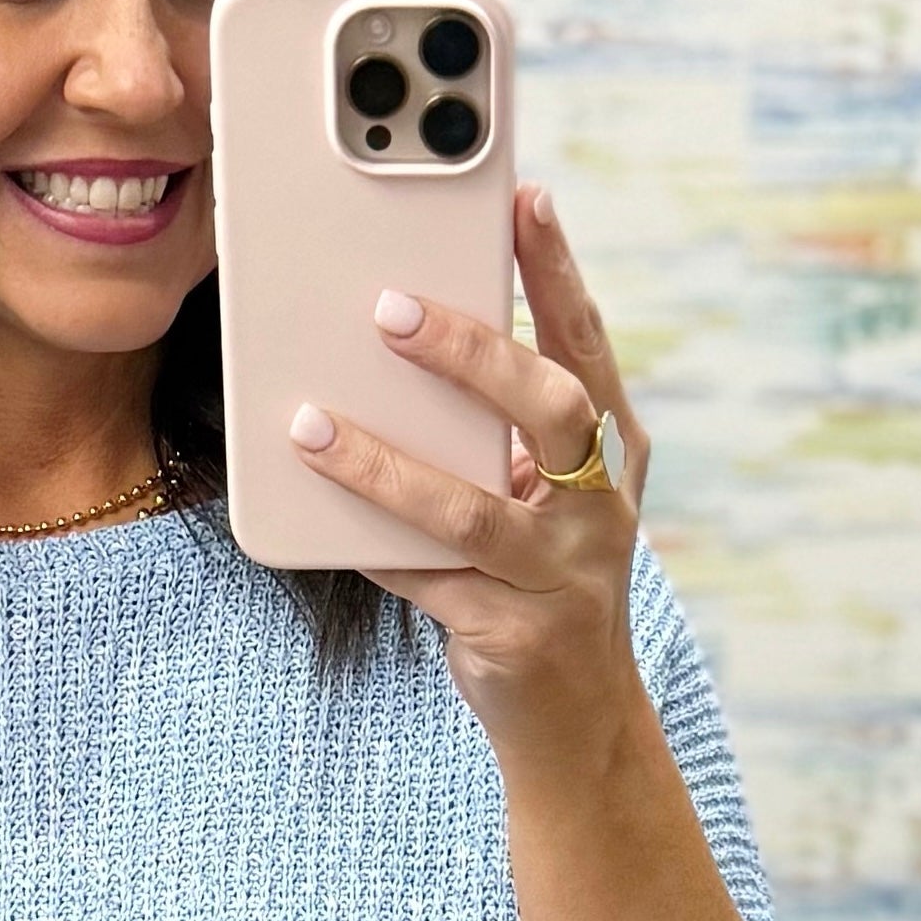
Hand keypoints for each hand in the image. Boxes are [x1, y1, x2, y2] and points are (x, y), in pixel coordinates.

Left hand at [287, 181, 655, 777]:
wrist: (577, 720)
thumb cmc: (541, 581)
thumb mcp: (539, 498)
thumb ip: (494, 434)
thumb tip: (396, 350)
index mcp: (610, 455)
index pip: (586, 344)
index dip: (557, 271)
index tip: (524, 199)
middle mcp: (597, 508)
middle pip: (549, 409)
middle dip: (472, 351)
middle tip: (388, 308)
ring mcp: (560, 574)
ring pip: (468, 508)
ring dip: (383, 464)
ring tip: (310, 424)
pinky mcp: (512, 632)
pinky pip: (424, 579)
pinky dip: (368, 544)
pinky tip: (314, 512)